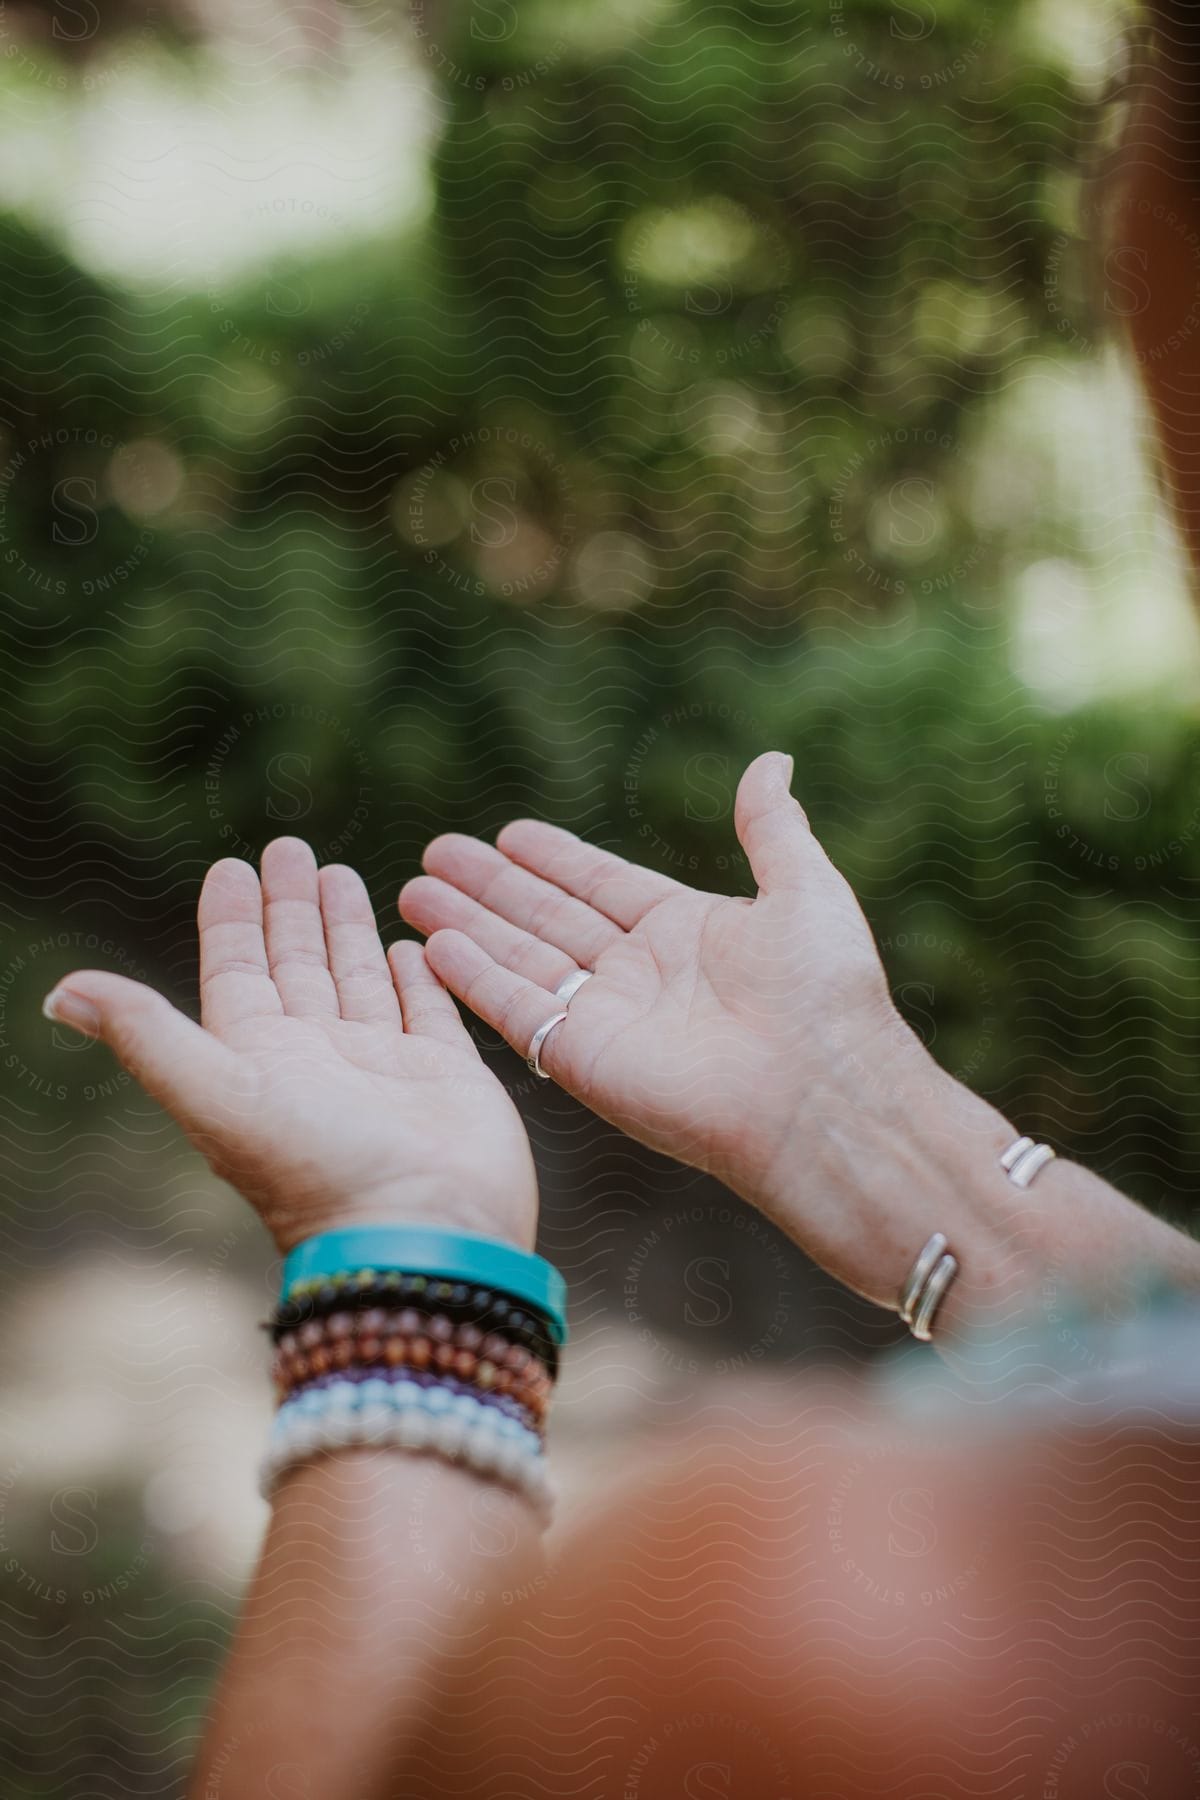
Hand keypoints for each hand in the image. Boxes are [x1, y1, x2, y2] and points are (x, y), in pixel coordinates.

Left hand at [43, 841, 538, 1253]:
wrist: (421, 1233)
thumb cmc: (317, 1169)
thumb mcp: (215, 1095)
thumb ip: (146, 1034)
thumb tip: (58, 994)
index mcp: (259, 1060)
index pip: (239, 971)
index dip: (233, 920)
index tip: (233, 867)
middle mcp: (318, 1059)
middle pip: (297, 965)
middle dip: (292, 908)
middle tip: (292, 849)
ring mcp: (382, 1067)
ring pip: (358, 979)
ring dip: (348, 929)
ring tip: (345, 875)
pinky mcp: (445, 1076)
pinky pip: (426, 1011)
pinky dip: (415, 977)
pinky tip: (407, 946)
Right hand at [398, 753, 924, 1262]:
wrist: (820, 1088)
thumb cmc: (824, 991)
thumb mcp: (804, 887)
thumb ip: (771, 827)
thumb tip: (772, 761)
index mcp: (688, 933)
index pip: (603, 886)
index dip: (556, 859)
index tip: (509, 831)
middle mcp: (641, 976)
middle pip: (548, 919)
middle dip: (491, 888)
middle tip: (436, 852)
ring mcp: (608, 1019)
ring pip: (521, 959)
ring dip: (467, 925)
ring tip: (413, 888)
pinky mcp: (583, 1060)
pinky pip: (516, 1011)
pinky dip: (473, 978)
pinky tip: (431, 944)